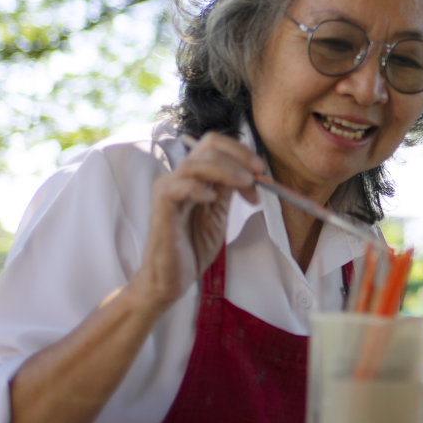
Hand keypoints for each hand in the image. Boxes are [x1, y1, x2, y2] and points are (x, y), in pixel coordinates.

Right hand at [131, 132, 261, 313]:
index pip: (215, 144)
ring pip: (195, 163)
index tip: (261, 170)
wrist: (172, 277)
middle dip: (238, 157)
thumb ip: (228, 191)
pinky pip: (176, 187)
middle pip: (208, 146)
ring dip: (225, 170)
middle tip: (257, 176)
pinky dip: (198, 188)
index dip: (240, 151)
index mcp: (195, 176)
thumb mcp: (219, 214)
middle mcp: (180, 177)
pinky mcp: (161, 208)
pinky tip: (212, 199)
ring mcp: (168, 190)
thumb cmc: (192, 246)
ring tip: (244, 184)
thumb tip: (250, 172)